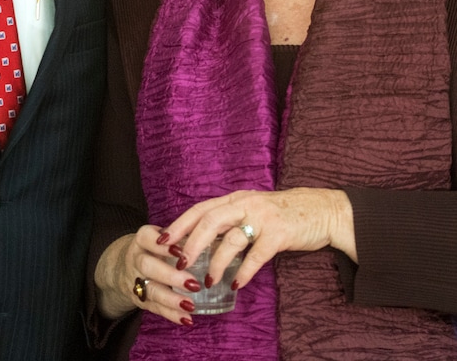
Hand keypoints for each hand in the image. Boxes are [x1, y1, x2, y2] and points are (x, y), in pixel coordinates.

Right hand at [94, 225, 206, 326]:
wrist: (124, 265)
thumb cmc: (154, 248)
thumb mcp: (161, 237)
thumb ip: (180, 236)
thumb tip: (213, 239)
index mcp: (142, 240)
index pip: (147, 238)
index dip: (161, 245)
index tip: (180, 251)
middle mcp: (136, 259)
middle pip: (147, 266)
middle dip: (170, 276)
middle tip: (193, 283)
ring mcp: (136, 280)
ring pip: (150, 290)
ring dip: (171, 299)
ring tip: (190, 305)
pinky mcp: (139, 299)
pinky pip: (154, 308)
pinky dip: (171, 314)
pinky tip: (187, 319)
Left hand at [159, 187, 355, 290]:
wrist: (320, 210)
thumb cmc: (281, 214)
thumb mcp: (251, 211)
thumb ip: (230, 222)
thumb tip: (201, 242)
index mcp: (235, 199)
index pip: (200, 209)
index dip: (180, 224)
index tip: (162, 240)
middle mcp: (245, 204)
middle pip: (210, 220)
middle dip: (191, 242)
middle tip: (179, 263)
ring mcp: (262, 218)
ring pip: (231, 238)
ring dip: (216, 261)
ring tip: (207, 280)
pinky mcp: (279, 233)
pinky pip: (257, 254)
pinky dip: (244, 270)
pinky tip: (236, 283)